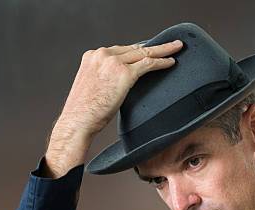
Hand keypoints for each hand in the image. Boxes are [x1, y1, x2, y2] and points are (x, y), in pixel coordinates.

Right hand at [44, 40, 183, 177]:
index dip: (137, 50)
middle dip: (153, 46)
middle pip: (134, 48)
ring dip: (163, 50)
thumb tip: (118, 85)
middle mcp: (102, 54)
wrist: (78, 120)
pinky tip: (171, 62)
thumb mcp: (92, 87)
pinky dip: (161, 62)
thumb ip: (104, 79)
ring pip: (144, 52)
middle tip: (169, 44)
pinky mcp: (124, 73)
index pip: (120, 50)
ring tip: (176, 48)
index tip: (148, 50)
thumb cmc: (84, 111)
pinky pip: (148, 64)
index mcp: (92, 56)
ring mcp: (113, 62)